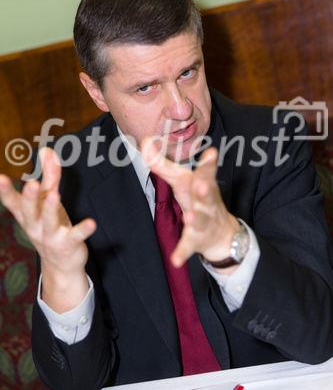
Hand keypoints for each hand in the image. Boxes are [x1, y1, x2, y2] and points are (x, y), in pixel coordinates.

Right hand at [0, 147, 96, 310]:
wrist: (60, 264)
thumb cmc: (51, 225)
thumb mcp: (48, 200)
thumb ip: (49, 175)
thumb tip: (46, 149)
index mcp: (27, 214)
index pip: (13, 202)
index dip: (5, 190)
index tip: (1, 178)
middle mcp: (35, 225)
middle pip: (29, 211)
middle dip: (29, 197)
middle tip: (31, 183)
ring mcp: (50, 236)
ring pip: (48, 222)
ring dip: (50, 208)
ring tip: (54, 195)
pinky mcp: (68, 244)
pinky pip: (75, 236)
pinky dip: (83, 230)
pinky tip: (92, 223)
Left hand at [141, 138, 239, 270]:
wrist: (221, 232)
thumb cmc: (197, 198)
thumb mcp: (181, 180)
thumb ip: (162, 162)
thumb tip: (145, 140)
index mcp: (201, 184)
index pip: (206, 172)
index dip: (208, 163)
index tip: (212, 152)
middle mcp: (206, 201)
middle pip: (207, 192)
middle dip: (204, 188)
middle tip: (201, 184)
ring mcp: (204, 220)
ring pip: (200, 218)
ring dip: (195, 217)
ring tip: (188, 217)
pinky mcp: (197, 239)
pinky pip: (189, 245)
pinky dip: (182, 252)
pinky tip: (175, 260)